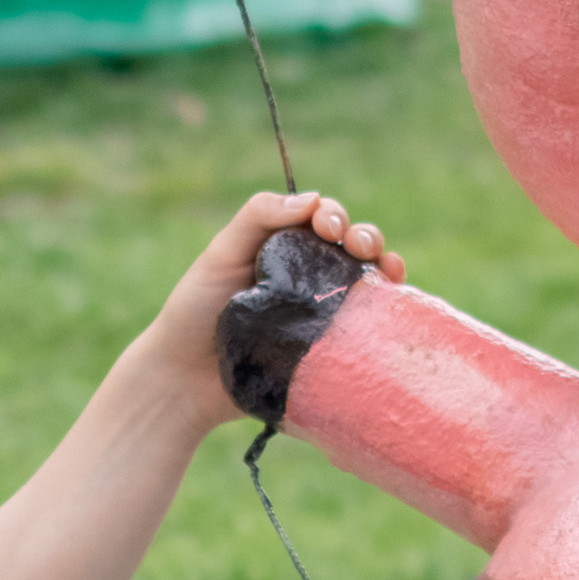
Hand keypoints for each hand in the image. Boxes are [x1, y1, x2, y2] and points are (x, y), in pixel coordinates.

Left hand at [147, 189, 403, 431]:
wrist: (184, 381)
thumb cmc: (194, 312)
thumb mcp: (221, 254)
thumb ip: (258, 218)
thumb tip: (312, 198)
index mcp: (284, 249)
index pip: (321, 220)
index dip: (333, 216)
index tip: (328, 227)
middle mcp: (308, 278)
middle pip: (352, 248)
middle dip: (367, 238)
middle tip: (361, 246)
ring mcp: (321, 315)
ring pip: (366, 284)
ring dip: (385, 269)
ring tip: (389, 270)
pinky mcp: (327, 352)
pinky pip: (363, 330)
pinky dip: (385, 313)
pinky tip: (393, 308)